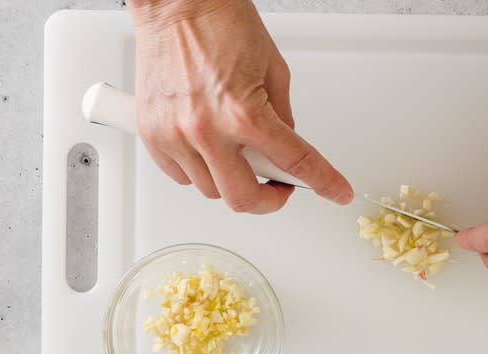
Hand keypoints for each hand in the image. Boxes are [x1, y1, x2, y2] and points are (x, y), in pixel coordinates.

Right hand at [128, 0, 352, 212]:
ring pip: (210, 190)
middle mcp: (206, 130)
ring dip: (231, 180)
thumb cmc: (221, 24)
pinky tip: (208, 148)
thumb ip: (283, 117)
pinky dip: (198, 171)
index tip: (336, 192)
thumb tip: (285, 149)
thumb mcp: (274, 70)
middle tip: (276, 186)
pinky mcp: (151, 134)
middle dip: (267, 200)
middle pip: (243, 199)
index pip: (294, 162)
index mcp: (244, 113)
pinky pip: (180, 176)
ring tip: (237, 151)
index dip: (323, 182)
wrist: (176, 3)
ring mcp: (175, 135)